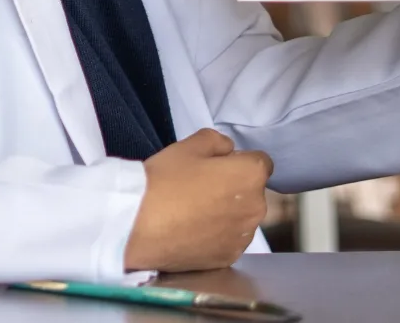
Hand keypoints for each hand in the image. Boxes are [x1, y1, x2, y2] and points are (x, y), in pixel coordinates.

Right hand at [125, 129, 271, 272]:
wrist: (138, 226)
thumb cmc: (164, 180)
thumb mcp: (187, 146)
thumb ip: (217, 141)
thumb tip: (229, 151)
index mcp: (251, 175)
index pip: (261, 162)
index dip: (239, 161)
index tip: (216, 166)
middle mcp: (257, 208)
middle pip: (252, 192)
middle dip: (235, 188)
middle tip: (201, 188)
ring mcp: (243, 237)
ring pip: (242, 218)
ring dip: (228, 213)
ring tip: (194, 213)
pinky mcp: (229, 257)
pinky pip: (229, 240)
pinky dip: (217, 236)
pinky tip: (192, 231)